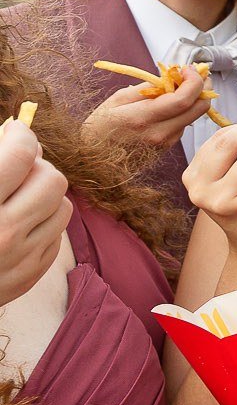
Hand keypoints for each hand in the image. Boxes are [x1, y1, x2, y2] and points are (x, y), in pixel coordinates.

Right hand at [0, 119, 71, 305]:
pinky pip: (56, 234)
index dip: (21, 135)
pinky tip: (16, 223)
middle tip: (17, 166)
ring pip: (62, 205)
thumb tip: (18, 133)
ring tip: (17, 195)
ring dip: (43, 195)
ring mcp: (20, 257)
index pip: (21, 156)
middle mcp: (2, 233)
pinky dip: (41, 222)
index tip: (15, 132)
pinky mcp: (31, 273)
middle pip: (52, 179)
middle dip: (36, 167)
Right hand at [82, 64, 211, 149]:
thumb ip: (148, 88)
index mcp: (143, 118)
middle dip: (203, 88)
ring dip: (193, 100)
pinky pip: (183, 126)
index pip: (184, 99)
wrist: (91, 160)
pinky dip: (183, 112)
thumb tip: (172, 77)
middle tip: (194, 75)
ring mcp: (164, 143)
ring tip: (178, 87)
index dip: (194, 81)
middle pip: (198, 109)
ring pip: (193, 117)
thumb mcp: (117, 100)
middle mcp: (158, 133)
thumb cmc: (99, 127)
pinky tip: (169, 105)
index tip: (189, 68)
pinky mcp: (166, 149)